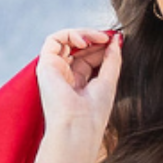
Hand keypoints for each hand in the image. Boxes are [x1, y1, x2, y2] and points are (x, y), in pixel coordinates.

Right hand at [36, 27, 121, 141]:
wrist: (77, 127)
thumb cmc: (93, 114)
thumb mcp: (108, 81)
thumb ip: (112, 59)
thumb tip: (116, 40)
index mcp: (78, 85)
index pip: (88, 58)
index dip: (101, 47)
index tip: (116, 42)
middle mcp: (64, 77)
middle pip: (78, 49)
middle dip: (95, 39)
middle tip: (109, 38)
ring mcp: (54, 70)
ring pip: (66, 41)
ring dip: (85, 34)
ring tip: (100, 38)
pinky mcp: (45, 65)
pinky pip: (54, 40)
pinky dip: (70, 35)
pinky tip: (85, 42)